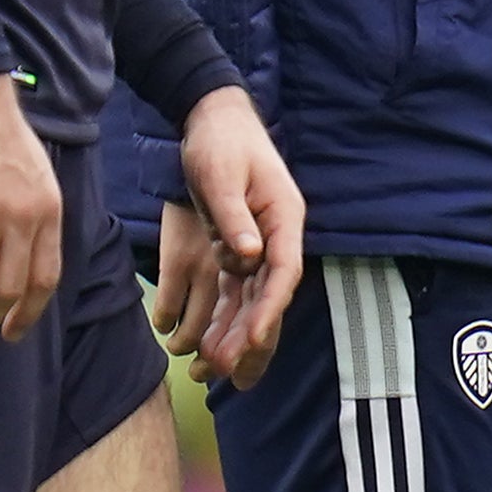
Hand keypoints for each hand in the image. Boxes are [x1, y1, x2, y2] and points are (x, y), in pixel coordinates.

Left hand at [165, 86, 302, 387]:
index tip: (252, 337)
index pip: (283, 270)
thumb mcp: (220, 176)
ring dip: (235, 333)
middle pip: (269, 294)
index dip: (269, 307)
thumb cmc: (219, 143)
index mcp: (284, 216)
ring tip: (214, 371)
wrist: (212, 120)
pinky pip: (234, 291)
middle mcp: (277, 235)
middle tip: (226, 369)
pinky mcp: (238, 247)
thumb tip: (249, 257)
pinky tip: (207, 346)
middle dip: (250, 333)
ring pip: (251, 299)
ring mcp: (260, 243)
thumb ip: (234, 216)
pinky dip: (224, 317)